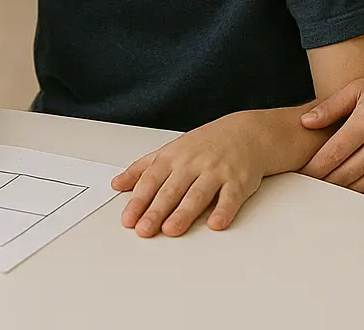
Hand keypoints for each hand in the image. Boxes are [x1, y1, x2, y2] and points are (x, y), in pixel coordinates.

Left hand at [111, 112, 268, 237]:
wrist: (247, 133)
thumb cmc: (205, 145)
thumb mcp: (171, 151)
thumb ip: (143, 168)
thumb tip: (117, 184)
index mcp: (173, 157)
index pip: (152, 180)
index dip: (139, 200)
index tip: (128, 219)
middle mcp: (193, 163)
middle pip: (172, 189)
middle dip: (157, 210)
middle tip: (144, 230)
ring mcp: (216, 171)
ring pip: (198, 194)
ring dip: (184, 212)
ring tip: (171, 229)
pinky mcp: (239, 181)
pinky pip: (230, 197)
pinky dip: (224, 210)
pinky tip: (216, 224)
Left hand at [298, 69, 363, 197]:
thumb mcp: (362, 87)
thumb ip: (331, 106)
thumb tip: (306, 122)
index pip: (335, 151)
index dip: (314, 166)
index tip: (300, 170)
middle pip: (345, 173)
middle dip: (322, 180)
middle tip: (306, 181)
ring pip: (360, 187)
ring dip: (339, 189)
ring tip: (322, 185)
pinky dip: (359, 192)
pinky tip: (347, 187)